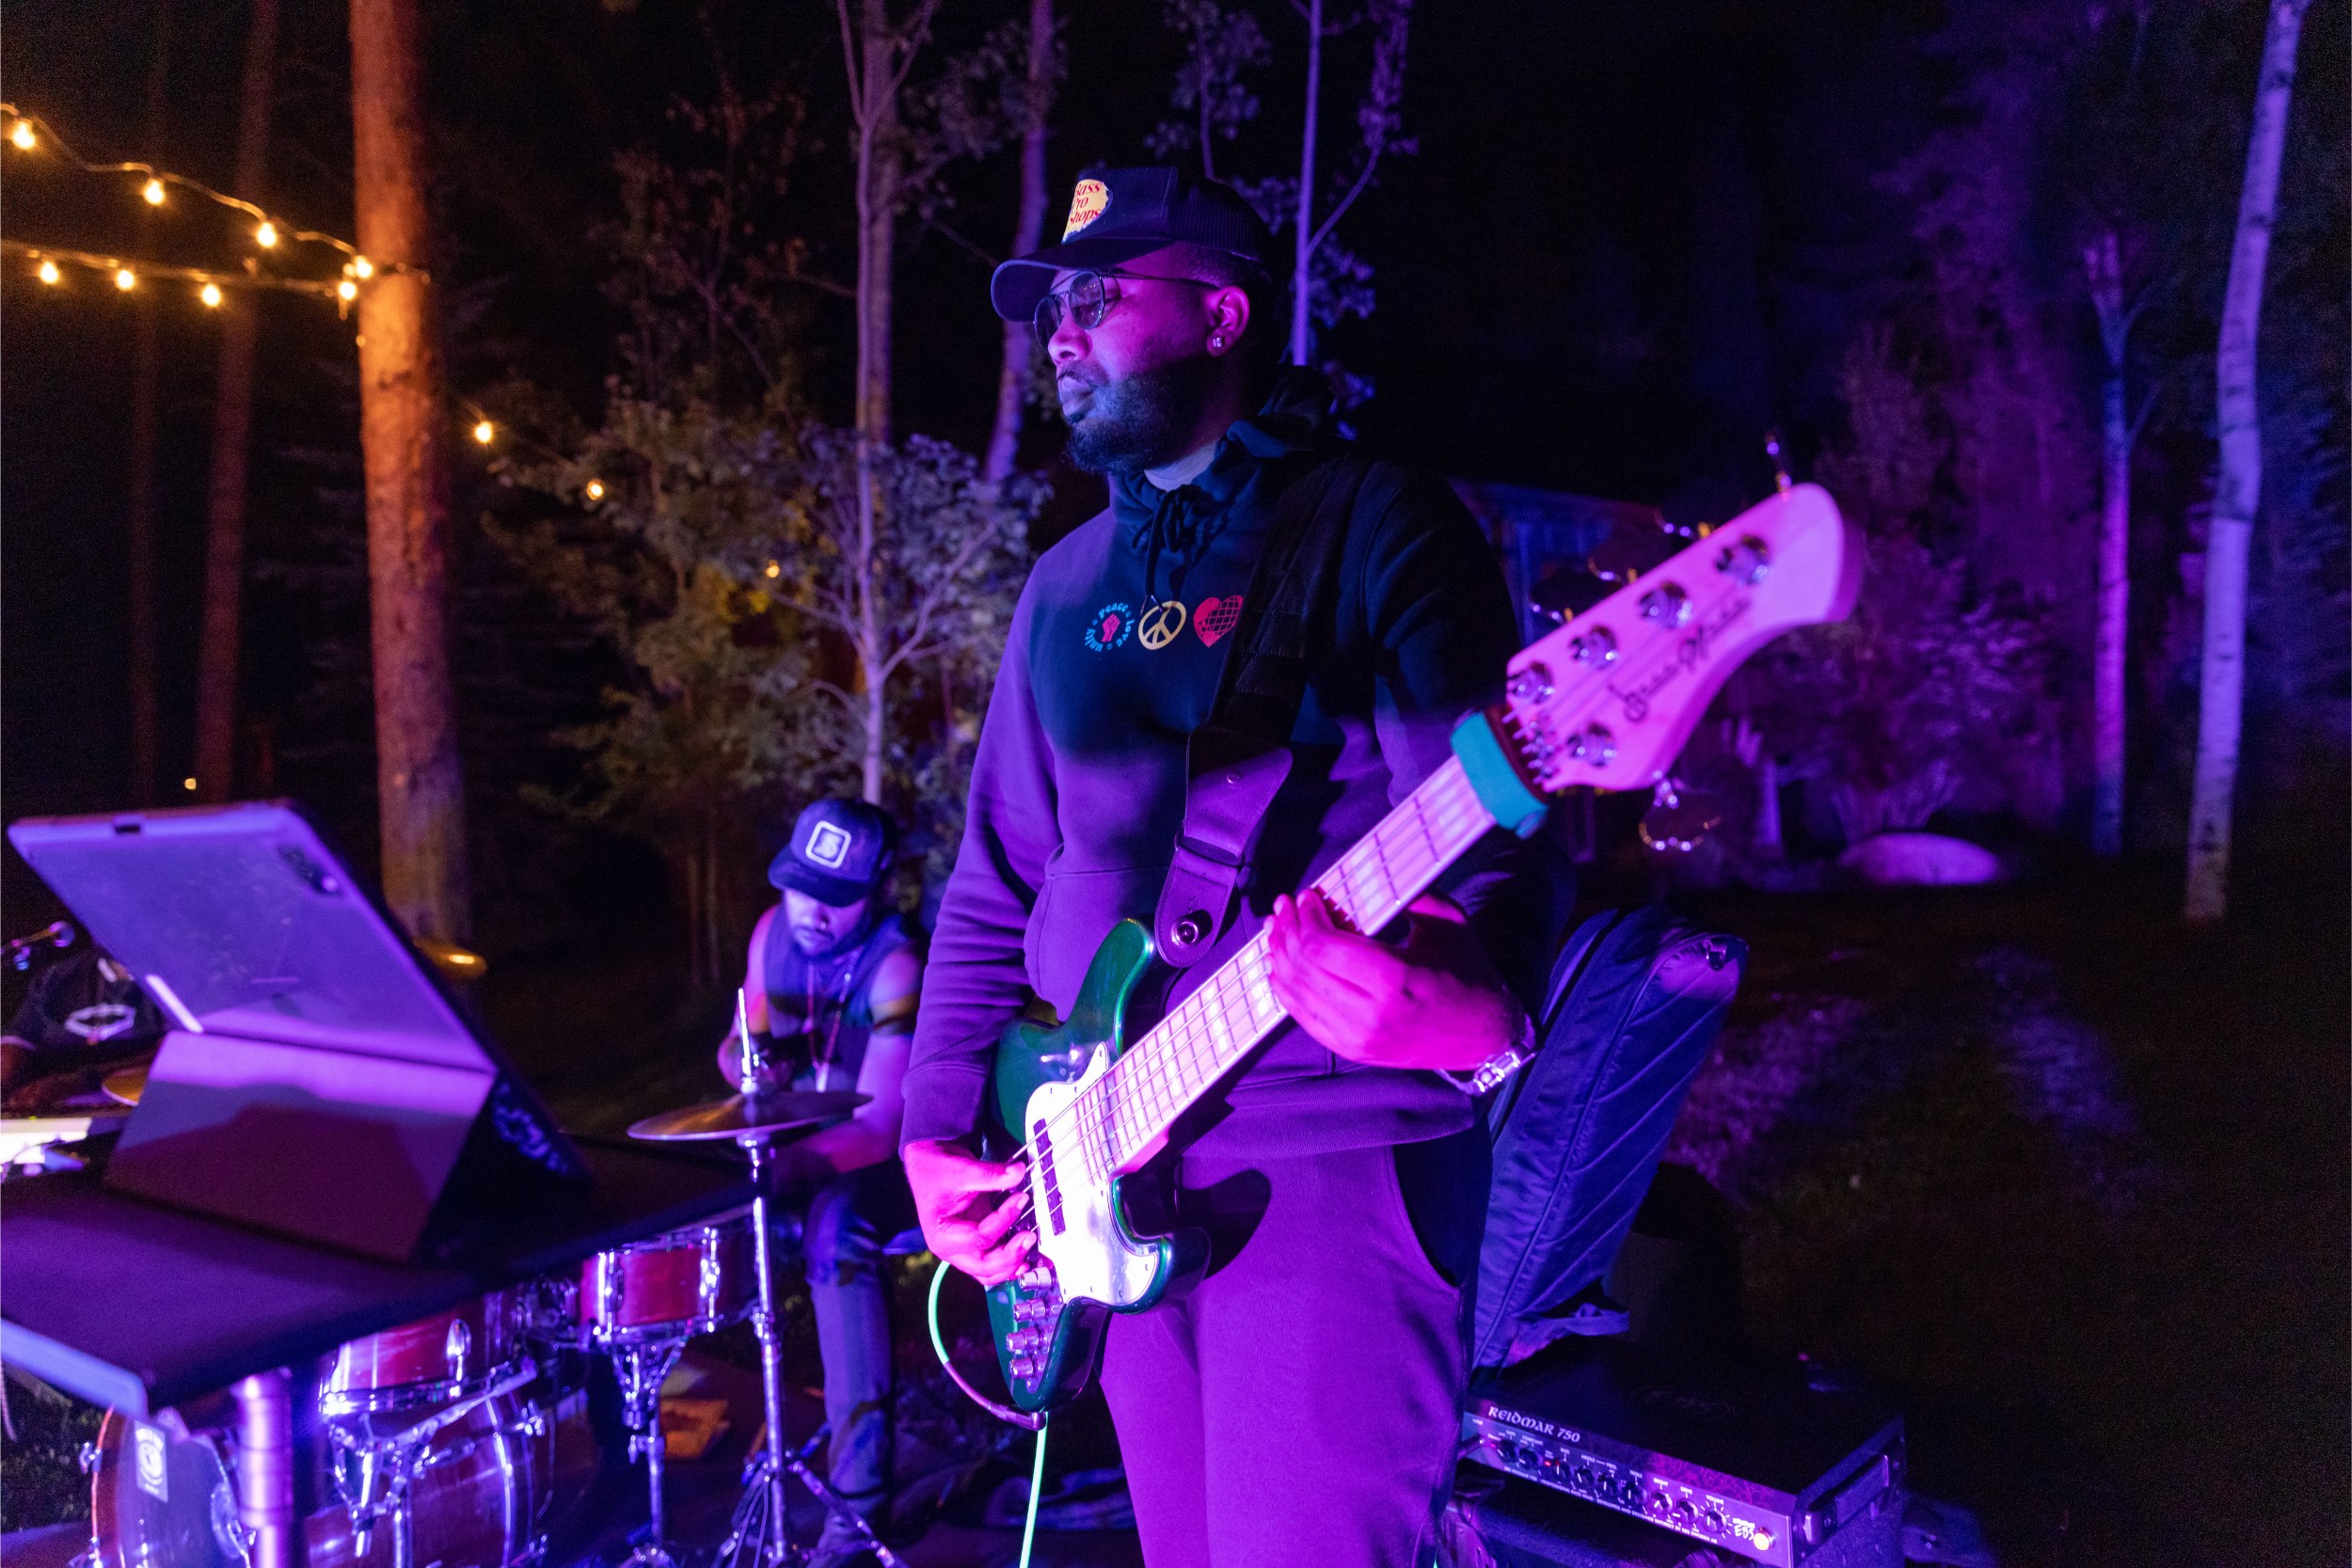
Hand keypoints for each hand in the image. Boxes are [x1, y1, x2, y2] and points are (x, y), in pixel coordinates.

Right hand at [904, 1137, 1034, 1286]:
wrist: (928, 1165)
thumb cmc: (937, 1169)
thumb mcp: (962, 1169)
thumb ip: (991, 1174)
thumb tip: (1018, 1172)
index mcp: (942, 1235)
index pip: (980, 1238)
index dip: (1004, 1220)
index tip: (1020, 1198)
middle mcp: (951, 1248)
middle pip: (984, 1266)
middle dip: (1010, 1255)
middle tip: (1030, 1237)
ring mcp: (962, 1248)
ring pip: (988, 1271)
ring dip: (1011, 1264)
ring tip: (1029, 1248)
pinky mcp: (973, 1243)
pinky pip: (991, 1263)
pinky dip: (1007, 1262)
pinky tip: (1024, 1256)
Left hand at [1266, 889, 1524, 1070]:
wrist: (1483, 1036)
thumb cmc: (1467, 971)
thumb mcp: (1447, 922)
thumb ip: (1406, 893)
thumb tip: (1364, 870)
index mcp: (1395, 981)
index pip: (1324, 947)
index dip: (1307, 917)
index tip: (1307, 896)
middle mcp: (1371, 1016)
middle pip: (1304, 968)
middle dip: (1288, 931)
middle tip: (1286, 906)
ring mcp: (1359, 1040)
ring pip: (1296, 995)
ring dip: (1280, 958)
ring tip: (1277, 930)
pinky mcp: (1353, 1051)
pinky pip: (1304, 1018)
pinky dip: (1286, 989)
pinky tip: (1281, 965)